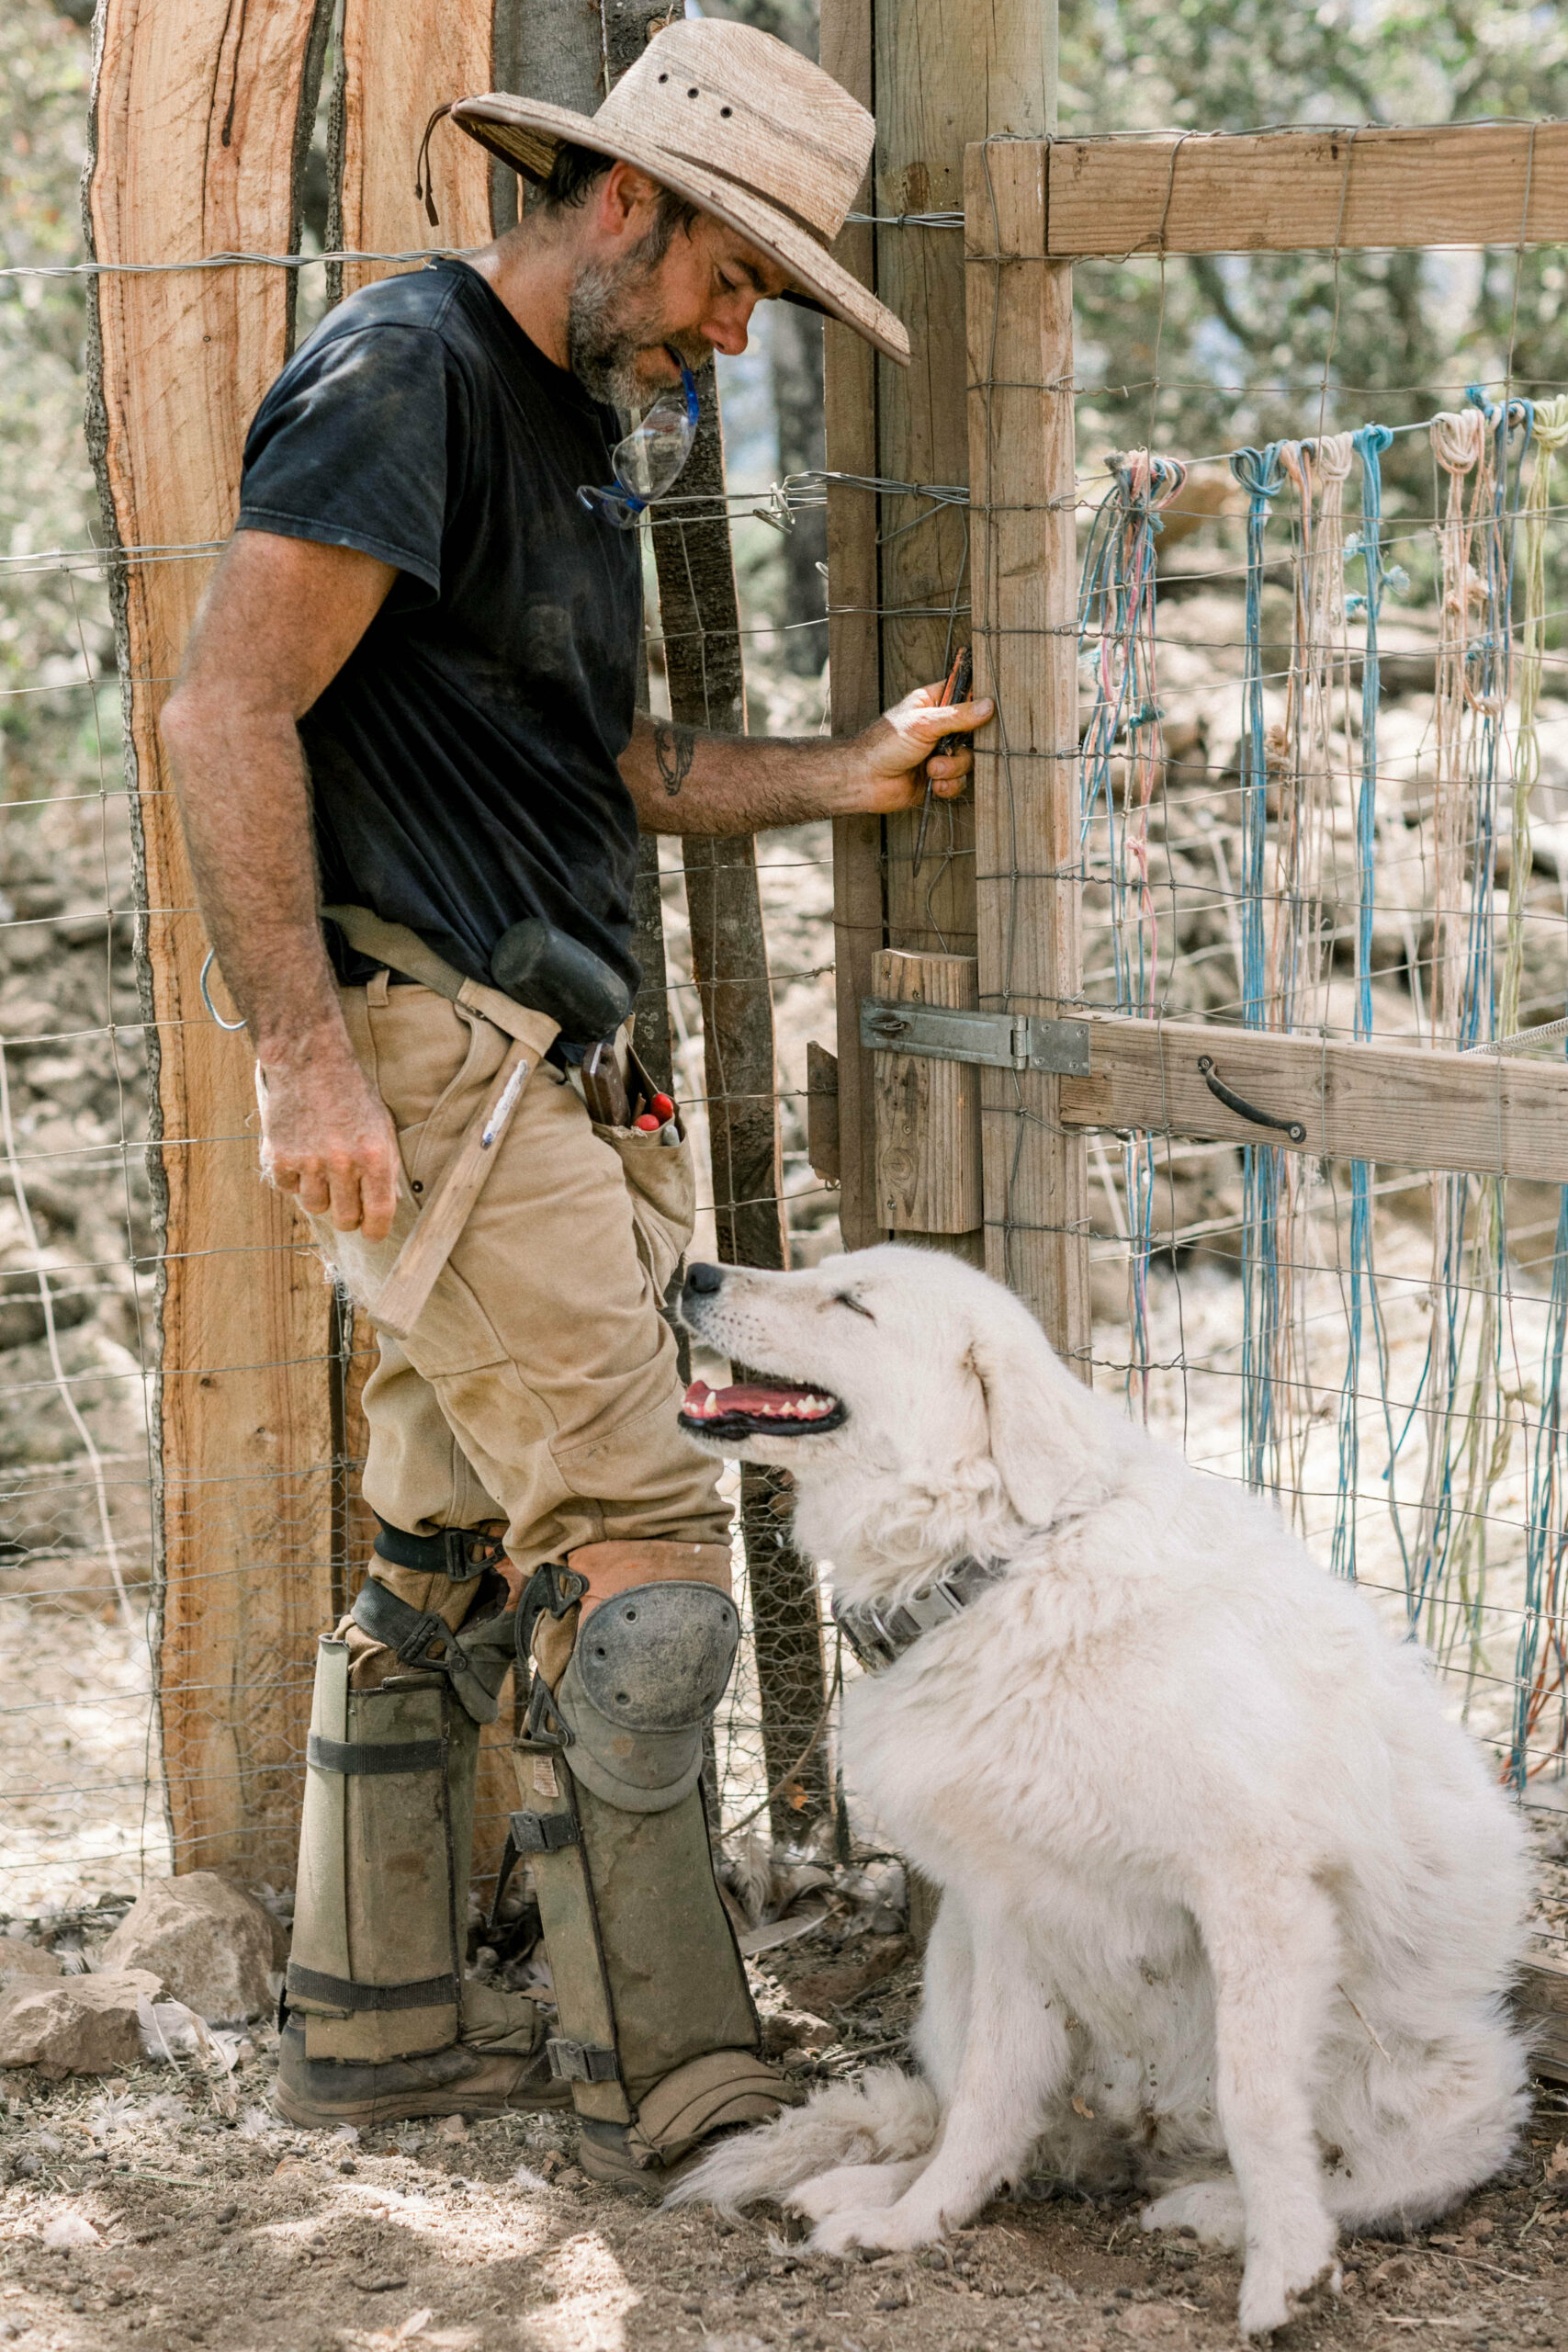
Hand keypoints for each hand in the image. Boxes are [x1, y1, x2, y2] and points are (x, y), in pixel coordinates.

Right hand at [256, 1044, 401, 1241]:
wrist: (310, 1062)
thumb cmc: (351, 1094)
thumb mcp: (381, 1125)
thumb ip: (385, 1166)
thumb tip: (388, 1205)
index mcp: (374, 1155)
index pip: (379, 1213)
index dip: (376, 1231)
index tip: (372, 1234)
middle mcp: (342, 1162)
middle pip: (344, 1219)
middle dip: (348, 1217)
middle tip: (347, 1202)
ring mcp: (308, 1160)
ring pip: (315, 1206)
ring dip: (320, 1194)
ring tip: (322, 1168)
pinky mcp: (279, 1156)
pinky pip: (288, 1188)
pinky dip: (294, 1178)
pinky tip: (301, 1154)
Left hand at [849, 680, 994, 815]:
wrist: (866, 780)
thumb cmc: (885, 744)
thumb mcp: (923, 723)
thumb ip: (958, 715)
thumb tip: (988, 705)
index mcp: (933, 702)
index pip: (966, 693)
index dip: (978, 701)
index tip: (986, 711)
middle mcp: (940, 726)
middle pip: (974, 731)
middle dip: (963, 746)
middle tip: (949, 748)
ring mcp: (940, 752)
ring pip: (968, 759)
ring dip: (952, 768)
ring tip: (931, 769)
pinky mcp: (939, 776)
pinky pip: (959, 781)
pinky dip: (948, 784)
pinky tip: (932, 783)